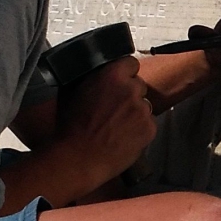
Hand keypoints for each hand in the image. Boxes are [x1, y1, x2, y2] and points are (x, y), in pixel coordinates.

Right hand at [53, 55, 156, 181]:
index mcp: (112, 75)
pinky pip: (147, 124)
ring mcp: (143, 109)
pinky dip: (139, 129)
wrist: (79, 158)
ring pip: (143, 105)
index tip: (120, 80)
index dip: (124, 72)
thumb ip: (89, 76)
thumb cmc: (71, 127)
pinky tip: (123, 136)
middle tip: (114, 107)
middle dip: (129, 93)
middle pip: (138, 85)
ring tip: (116, 125)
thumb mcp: (71, 91)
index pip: (131, 63)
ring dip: (134, 112)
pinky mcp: (149, 129)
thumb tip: (95, 71)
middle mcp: (131, 89)